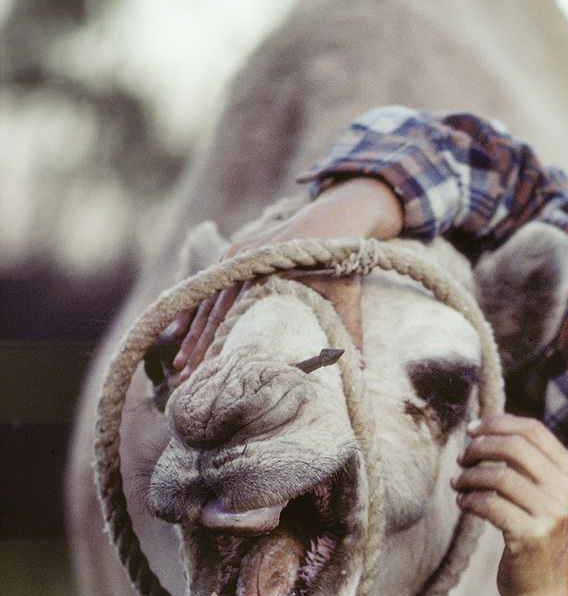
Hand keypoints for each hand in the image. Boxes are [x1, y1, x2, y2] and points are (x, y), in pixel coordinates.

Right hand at [155, 177, 403, 383]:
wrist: (334, 217)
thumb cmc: (342, 261)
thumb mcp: (348, 293)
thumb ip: (350, 329)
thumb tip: (361, 368)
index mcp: (269, 272)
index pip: (237, 318)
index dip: (221, 348)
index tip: (211, 375)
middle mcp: (247, 261)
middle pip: (217, 312)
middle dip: (200, 348)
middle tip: (187, 378)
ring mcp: (237, 254)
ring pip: (209, 300)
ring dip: (193, 334)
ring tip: (181, 366)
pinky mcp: (235, 252)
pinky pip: (210, 285)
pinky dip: (195, 309)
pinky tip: (177, 331)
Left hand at [453, 414, 567, 595]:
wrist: (544, 592)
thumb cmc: (537, 539)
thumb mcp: (546, 497)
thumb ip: (530, 465)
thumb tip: (488, 428)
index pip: (534, 431)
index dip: (499, 423)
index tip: (472, 428)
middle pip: (515, 447)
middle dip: (480, 446)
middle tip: (462, 457)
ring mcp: (552, 514)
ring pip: (499, 476)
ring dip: (470, 476)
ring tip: (458, 483)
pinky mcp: (530, 536)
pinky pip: (489, 504)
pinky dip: (469, 499)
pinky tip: (463, 502)